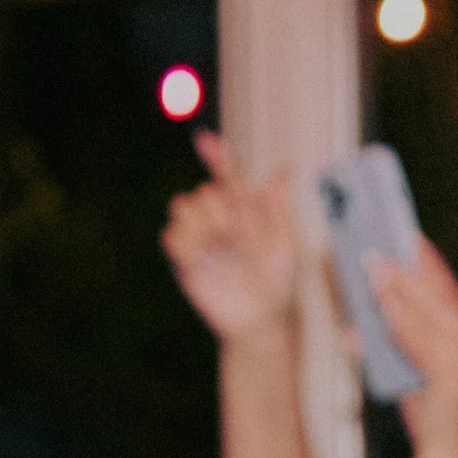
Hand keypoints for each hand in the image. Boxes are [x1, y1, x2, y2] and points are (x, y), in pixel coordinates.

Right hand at [162, 130, 297, 341]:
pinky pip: (172, 236)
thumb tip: (283, 169)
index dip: (215, 155)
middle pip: (204, 191)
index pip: (226, 176)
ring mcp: (200, 239)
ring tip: (223, 246)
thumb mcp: (284, 241)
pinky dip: (185, 239)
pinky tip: (204, 253)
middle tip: (238, 235)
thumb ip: (278, 206)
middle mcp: (218, 220)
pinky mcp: (186, 260)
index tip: (204, 139)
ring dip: (203, 223)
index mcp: (243, 210)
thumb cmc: (278, 282)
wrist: (261, 318)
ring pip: (183, 207)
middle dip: (220, 209)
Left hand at [369, 238, 457, 457]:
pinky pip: (421, 341)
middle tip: (376, 244)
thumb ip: (406, 331)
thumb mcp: (419, 362)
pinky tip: (381, 304)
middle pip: (438, 293)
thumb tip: (374, 294)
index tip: (403, 234)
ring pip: (428, 311)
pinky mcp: (455, 375)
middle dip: (404, 266)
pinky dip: (398, 319)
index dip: (424, 258)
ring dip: (396, 287)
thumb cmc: (431, 410)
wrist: (447, 456)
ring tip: (371, 266)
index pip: (448, 287)